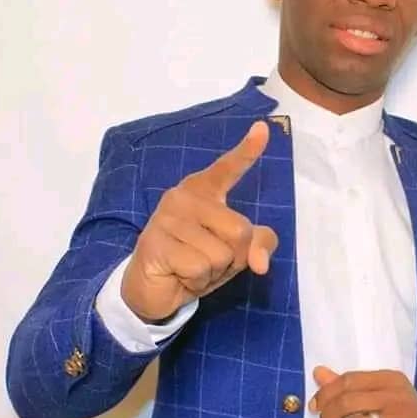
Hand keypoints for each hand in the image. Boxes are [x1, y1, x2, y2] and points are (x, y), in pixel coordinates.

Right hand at [121, 121, 277, 320]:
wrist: (153, 289)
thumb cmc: (196, 261)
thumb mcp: (235, 254)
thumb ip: (258, 246)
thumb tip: (261, 263)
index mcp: (204, 191)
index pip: (228, 168)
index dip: (247, 150)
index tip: (263, 128)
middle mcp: (184, 196)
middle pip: (240, 230)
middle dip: (234, 258)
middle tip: (208, 261)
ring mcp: (168, 217)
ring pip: (221, 254)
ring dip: (213, 272)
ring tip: (191, 268)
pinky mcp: (156, 242)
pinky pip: (199, 267)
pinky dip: (196, 281)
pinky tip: (179, 275)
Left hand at [309, 366, 416, 417]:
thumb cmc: (402, 413)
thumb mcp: (380, 393)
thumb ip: (349, 385)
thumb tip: (317, 372)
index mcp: (388, 379)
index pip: (349, 380)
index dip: (326, 393)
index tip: (314, 407)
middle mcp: (395, 396)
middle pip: (349, 401)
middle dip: (329, 415)